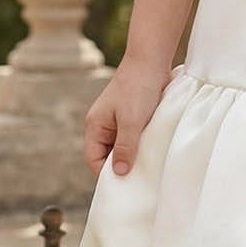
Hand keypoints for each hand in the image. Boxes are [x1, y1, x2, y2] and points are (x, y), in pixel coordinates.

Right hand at [83, 58, 170, 176]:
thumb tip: (119, 173)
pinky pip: (132, 138)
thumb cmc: (138, 88)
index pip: (93, 159)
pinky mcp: (132, 117)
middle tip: (138, 179)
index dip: (106, 174)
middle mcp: (103, 125)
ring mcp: (117, 121)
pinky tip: (152, 151)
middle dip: (120, 166)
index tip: (124, 186)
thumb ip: (125, 147)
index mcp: (95, 126)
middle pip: (106, 155)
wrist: (151, 60)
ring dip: (132, 155)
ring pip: (121, 147)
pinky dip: (140, 145)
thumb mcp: (132, 121)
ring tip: (147, 166)